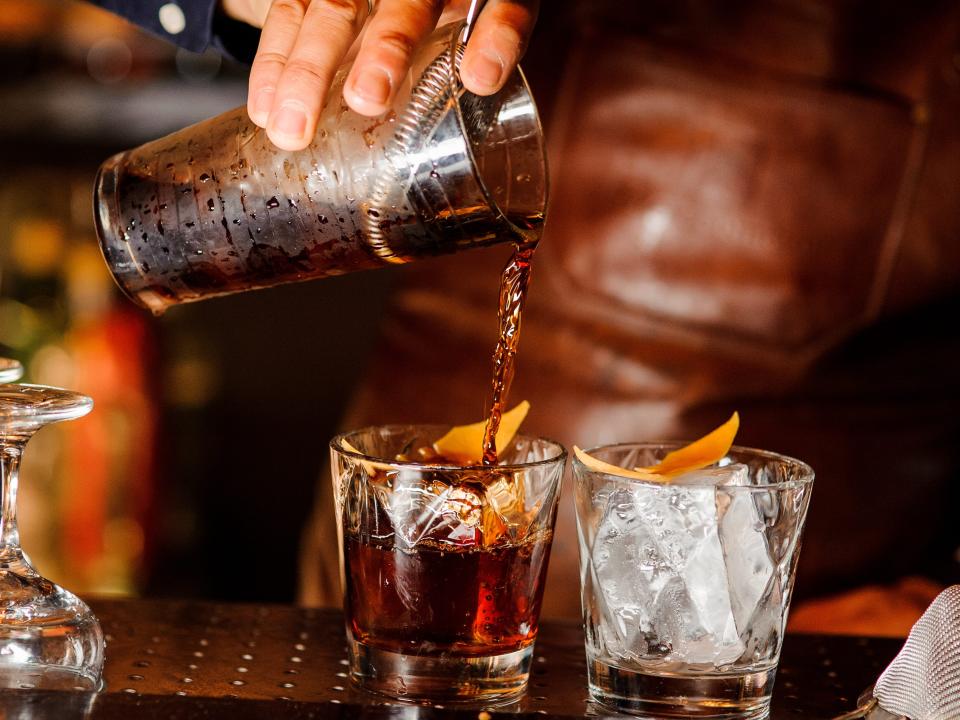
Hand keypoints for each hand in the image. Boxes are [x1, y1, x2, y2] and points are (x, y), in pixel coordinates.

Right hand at [220, 0, 538, 150]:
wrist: (382, 3)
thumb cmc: (442, 49)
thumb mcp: (464, 69)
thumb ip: (470, 108)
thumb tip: (466, 188)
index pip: (505, 5)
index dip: (497, 36)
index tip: (481, 79)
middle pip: (407, 1)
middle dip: (385, 48)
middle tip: (367, 99)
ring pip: (333, 6)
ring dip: (309, 69)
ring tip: (292, 131)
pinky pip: (287, 14)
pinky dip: (273, 65)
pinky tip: (265, 111)